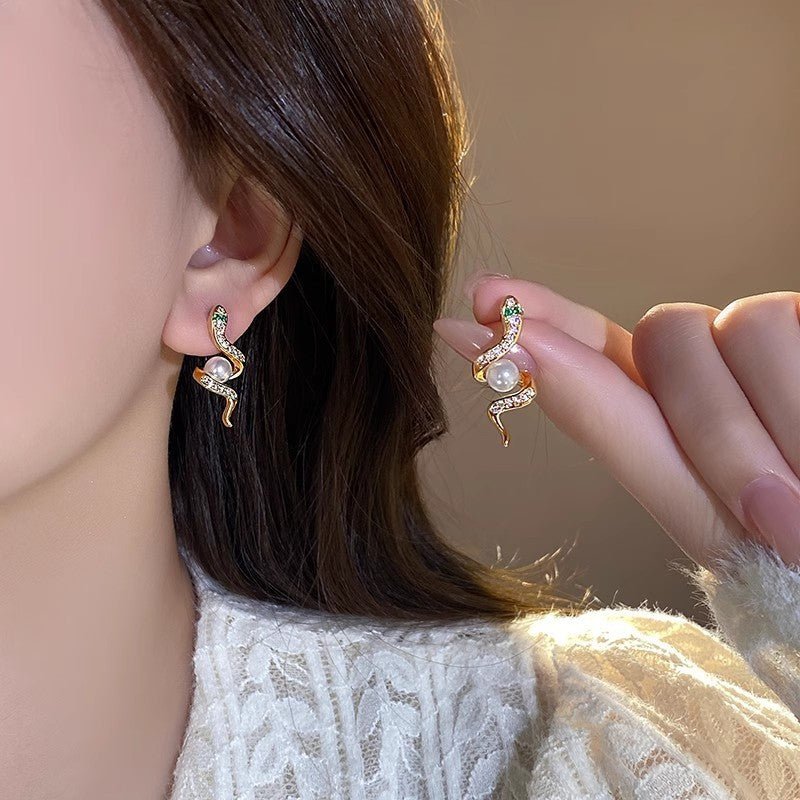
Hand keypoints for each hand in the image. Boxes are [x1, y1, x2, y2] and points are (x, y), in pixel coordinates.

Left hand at [433, 275, 799, 570]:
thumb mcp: (721, 525)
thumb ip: (631, 442)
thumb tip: (518, 355)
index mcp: (680, 430)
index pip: (598, 357)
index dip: (539, 326)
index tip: (472, 307)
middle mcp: (722, 382)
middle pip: (662, 335)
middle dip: (709, 427)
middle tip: (774, 517)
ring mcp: (779, 352)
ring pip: (731, 325)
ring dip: (761, 431)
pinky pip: (779, 323)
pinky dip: (798, 402)